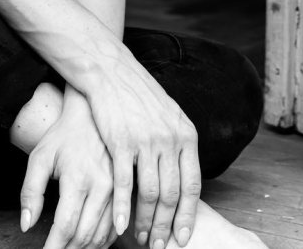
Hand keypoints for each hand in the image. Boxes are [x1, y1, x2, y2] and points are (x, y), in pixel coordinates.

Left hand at [20, 92, 116, 248]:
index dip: (54, 246)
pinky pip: (115, 227)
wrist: (91, 115)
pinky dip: (102, 241)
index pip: (66, 226)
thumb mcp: (40, 157)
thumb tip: (26, 224)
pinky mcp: (124, 192)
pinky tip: (88, 243)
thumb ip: (30, 191)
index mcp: (78, 178)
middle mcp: (101, 187)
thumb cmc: (63, 137)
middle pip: (85, 236)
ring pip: (102, 236)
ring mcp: (116, 190)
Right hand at [86, 53, 200, 248]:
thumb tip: (182, 174)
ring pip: (150, 194)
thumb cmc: (137, 93)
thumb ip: (177, 143)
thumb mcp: (168, 114)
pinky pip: (125, 184)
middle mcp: (170, 140)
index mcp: (186, 135)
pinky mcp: (121, 142)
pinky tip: (121, 224)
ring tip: (140, 237)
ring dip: (145, 221)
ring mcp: (145, 141)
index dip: (188, 215)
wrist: (110, 70)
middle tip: (158, 245)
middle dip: (165, 225)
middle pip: (172, 195)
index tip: (183, 237)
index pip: (193, 185)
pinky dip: (124, 209)